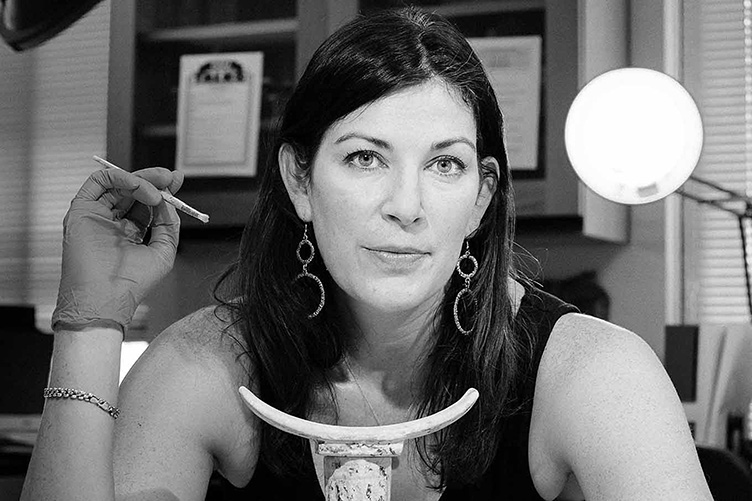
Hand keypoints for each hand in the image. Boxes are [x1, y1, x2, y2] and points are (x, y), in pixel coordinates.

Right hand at [51, 167, 183, 331]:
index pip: (148, 204)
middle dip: (154, 180)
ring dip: (141, 180)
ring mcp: (97, 215)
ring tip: (156, 192)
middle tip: (169, 177)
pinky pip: (97, 182)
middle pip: (134, 191)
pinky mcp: (81, 210)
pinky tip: (136, 186)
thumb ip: (169, 225)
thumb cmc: (132, 283)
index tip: (177, 179)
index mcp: (131, 232)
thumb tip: (169, 201)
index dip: (163, 190)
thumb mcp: (163, 252)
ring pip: (118, 184)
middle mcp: (112, 222)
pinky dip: (118, 177)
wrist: (105, 297)